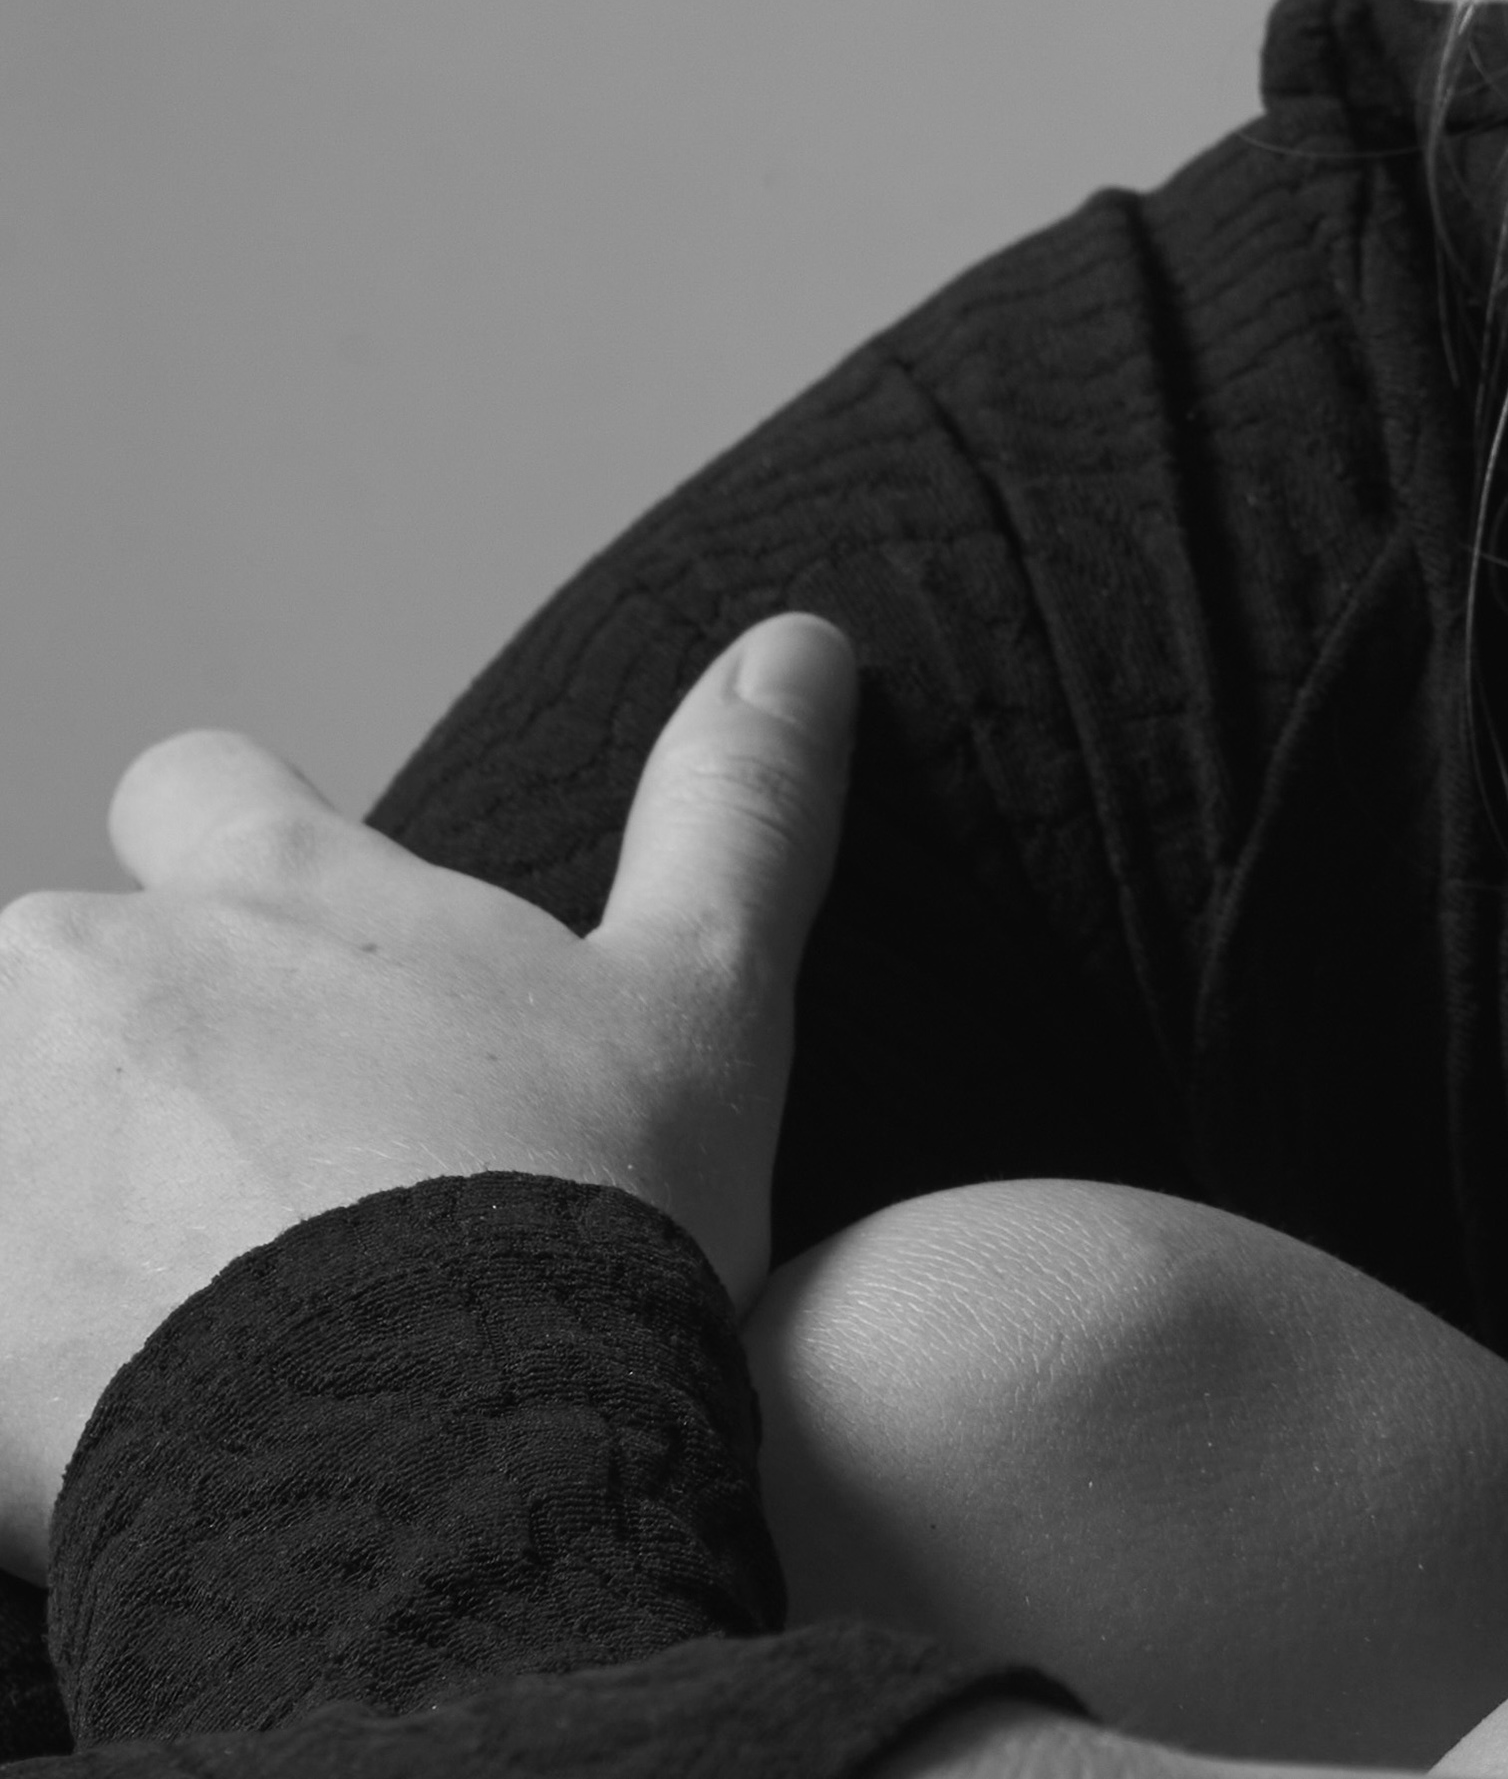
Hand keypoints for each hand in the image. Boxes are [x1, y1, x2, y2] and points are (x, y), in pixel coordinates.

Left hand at [0, 612, 855, 1570]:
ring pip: (8, 1136)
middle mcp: (96, 978)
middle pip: (68, 981)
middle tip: (264, 1205)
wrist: (439, 1490)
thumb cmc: (575, 1233)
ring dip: (60, 1204)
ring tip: (189, 1333)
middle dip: (140, 1070)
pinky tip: (110, 1417)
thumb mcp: (700, 1001)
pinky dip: (23, 1353)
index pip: (187, 789)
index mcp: (275, 889)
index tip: (291, 986)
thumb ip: (735, 808)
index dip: (231, 873)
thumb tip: (802, 642)